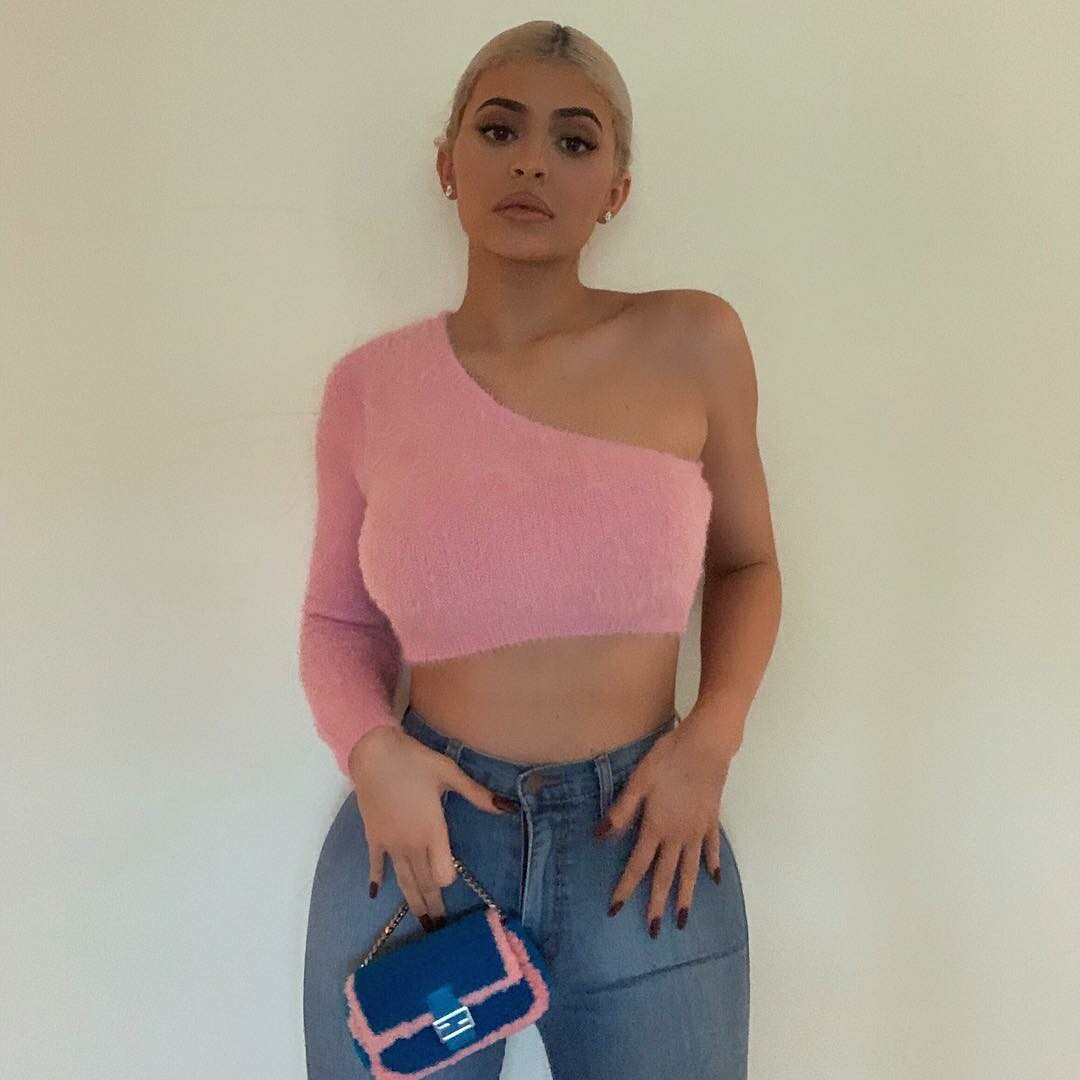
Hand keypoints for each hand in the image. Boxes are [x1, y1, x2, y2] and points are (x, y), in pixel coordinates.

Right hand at [349, 725, 516, 931]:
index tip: (452, 884)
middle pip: (424, 882)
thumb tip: (508, 808)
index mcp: (433, 831)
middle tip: (438, 929)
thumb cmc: (415, 761)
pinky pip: (377, 864)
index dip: (447, 881)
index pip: (442, 871)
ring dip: (412, 902)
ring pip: (403, 879)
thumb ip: (478, 794)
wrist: (373, 753)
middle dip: (432, 905)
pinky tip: (375, 894)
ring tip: (420, 922)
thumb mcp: (450, 773)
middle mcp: (411, 844)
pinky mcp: (374, 836)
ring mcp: (390, 843)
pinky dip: (378, 878)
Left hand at [594, 712, 732, 936]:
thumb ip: (621, 811)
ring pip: (690, 870)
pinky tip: (712, 880)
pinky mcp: (712, 820)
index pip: (637, 865)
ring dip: (686, 896)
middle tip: (654, 931)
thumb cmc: (668, 758)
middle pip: (665, 876)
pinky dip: (712, 865)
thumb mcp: (638, 781)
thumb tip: (600, 837)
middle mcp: (678, 836)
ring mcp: (698, 830)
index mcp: (656, 827)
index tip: (616, 911)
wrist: (706, 745)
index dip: (625, 889)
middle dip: (658, 904)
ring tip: (684, 920)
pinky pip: (712, 849)